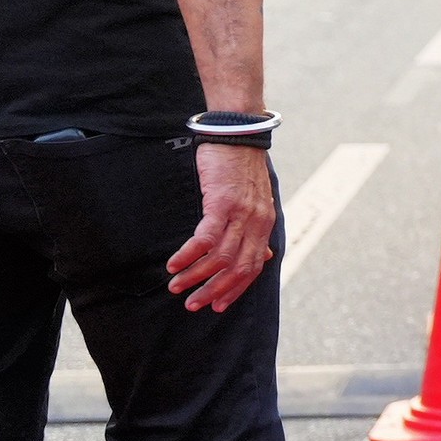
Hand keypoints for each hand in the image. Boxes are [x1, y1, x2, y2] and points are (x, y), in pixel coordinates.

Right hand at [167, 142, 274, 312]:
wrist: (238, 135)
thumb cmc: (240, 168)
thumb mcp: (256, 201)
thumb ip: (257, 230)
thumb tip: (265, 256)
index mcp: (264, 225)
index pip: (253, 267)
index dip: (236, 289)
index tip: (218, 306)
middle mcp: (257, 223)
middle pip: (238, 268)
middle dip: (215, 290)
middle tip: (193, 305)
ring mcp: (241, 214)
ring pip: (221, 257)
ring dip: (196, 276)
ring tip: (176, 287)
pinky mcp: (222, 203)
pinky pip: (206, 238)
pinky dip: (189, 255)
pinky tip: (174, 265)